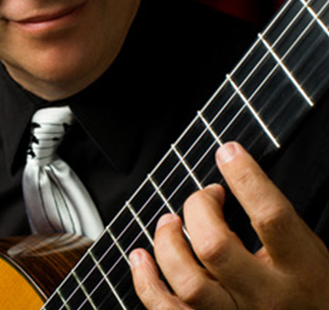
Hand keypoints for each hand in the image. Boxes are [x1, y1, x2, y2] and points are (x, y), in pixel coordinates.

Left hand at [129, 141, 328, 308]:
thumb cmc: (306, 287)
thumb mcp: (305, 250)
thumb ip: (271, 217)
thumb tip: (231, 162)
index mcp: (300, 269)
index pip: (270, 217)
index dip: (245, 178)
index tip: (227, 153)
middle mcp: (267, 298)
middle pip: (215, 247)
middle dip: (198, 209)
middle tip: (204, 196)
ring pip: (188, 283)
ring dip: (167, 243)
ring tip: (170, 222)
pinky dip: (146, 283)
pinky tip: (141, 257)